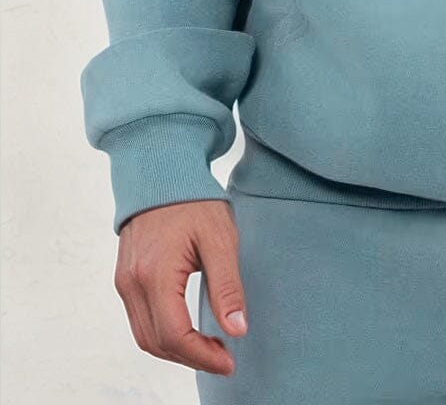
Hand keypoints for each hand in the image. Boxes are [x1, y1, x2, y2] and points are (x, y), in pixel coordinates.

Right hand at [113, 198, 247, 374]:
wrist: (162, 169)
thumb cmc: (193, 199)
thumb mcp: (220, 239)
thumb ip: (227, 286)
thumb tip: (238, 329)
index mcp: (155, 274)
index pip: (175, 335)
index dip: (202, 356)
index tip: (229, 360)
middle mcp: (132, 282)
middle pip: (157, 342)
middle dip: (191, 357)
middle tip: (224, 355)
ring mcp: (124, 281)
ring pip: (144, 336)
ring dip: (175, 349)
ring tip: (209, 346)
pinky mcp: (124, 277)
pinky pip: (139, 320)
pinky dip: (162, 334)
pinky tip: (188, 329)